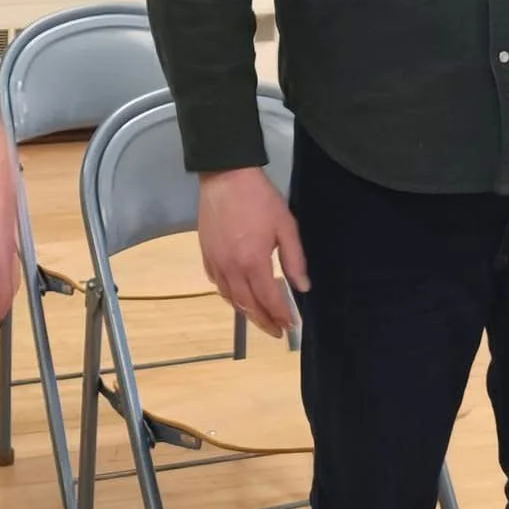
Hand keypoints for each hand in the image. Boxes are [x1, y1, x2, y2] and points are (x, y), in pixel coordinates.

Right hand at [197, 167, 307, 337]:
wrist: (226, 176)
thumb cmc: (260, 199)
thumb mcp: (286, 226)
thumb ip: (294, 259)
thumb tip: (303, 287)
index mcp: (253, 263)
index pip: (268, 299)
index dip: (280, 315)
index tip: (291, 326)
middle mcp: (231, 269)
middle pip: (247, 305)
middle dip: (264, 321)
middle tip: (277, 332)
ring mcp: (215, 262)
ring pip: (229, 298)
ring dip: (246, 311)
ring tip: (260, 318)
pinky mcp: (205, 254)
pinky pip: (216, 284)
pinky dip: (229, 295)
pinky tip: (237, 295)